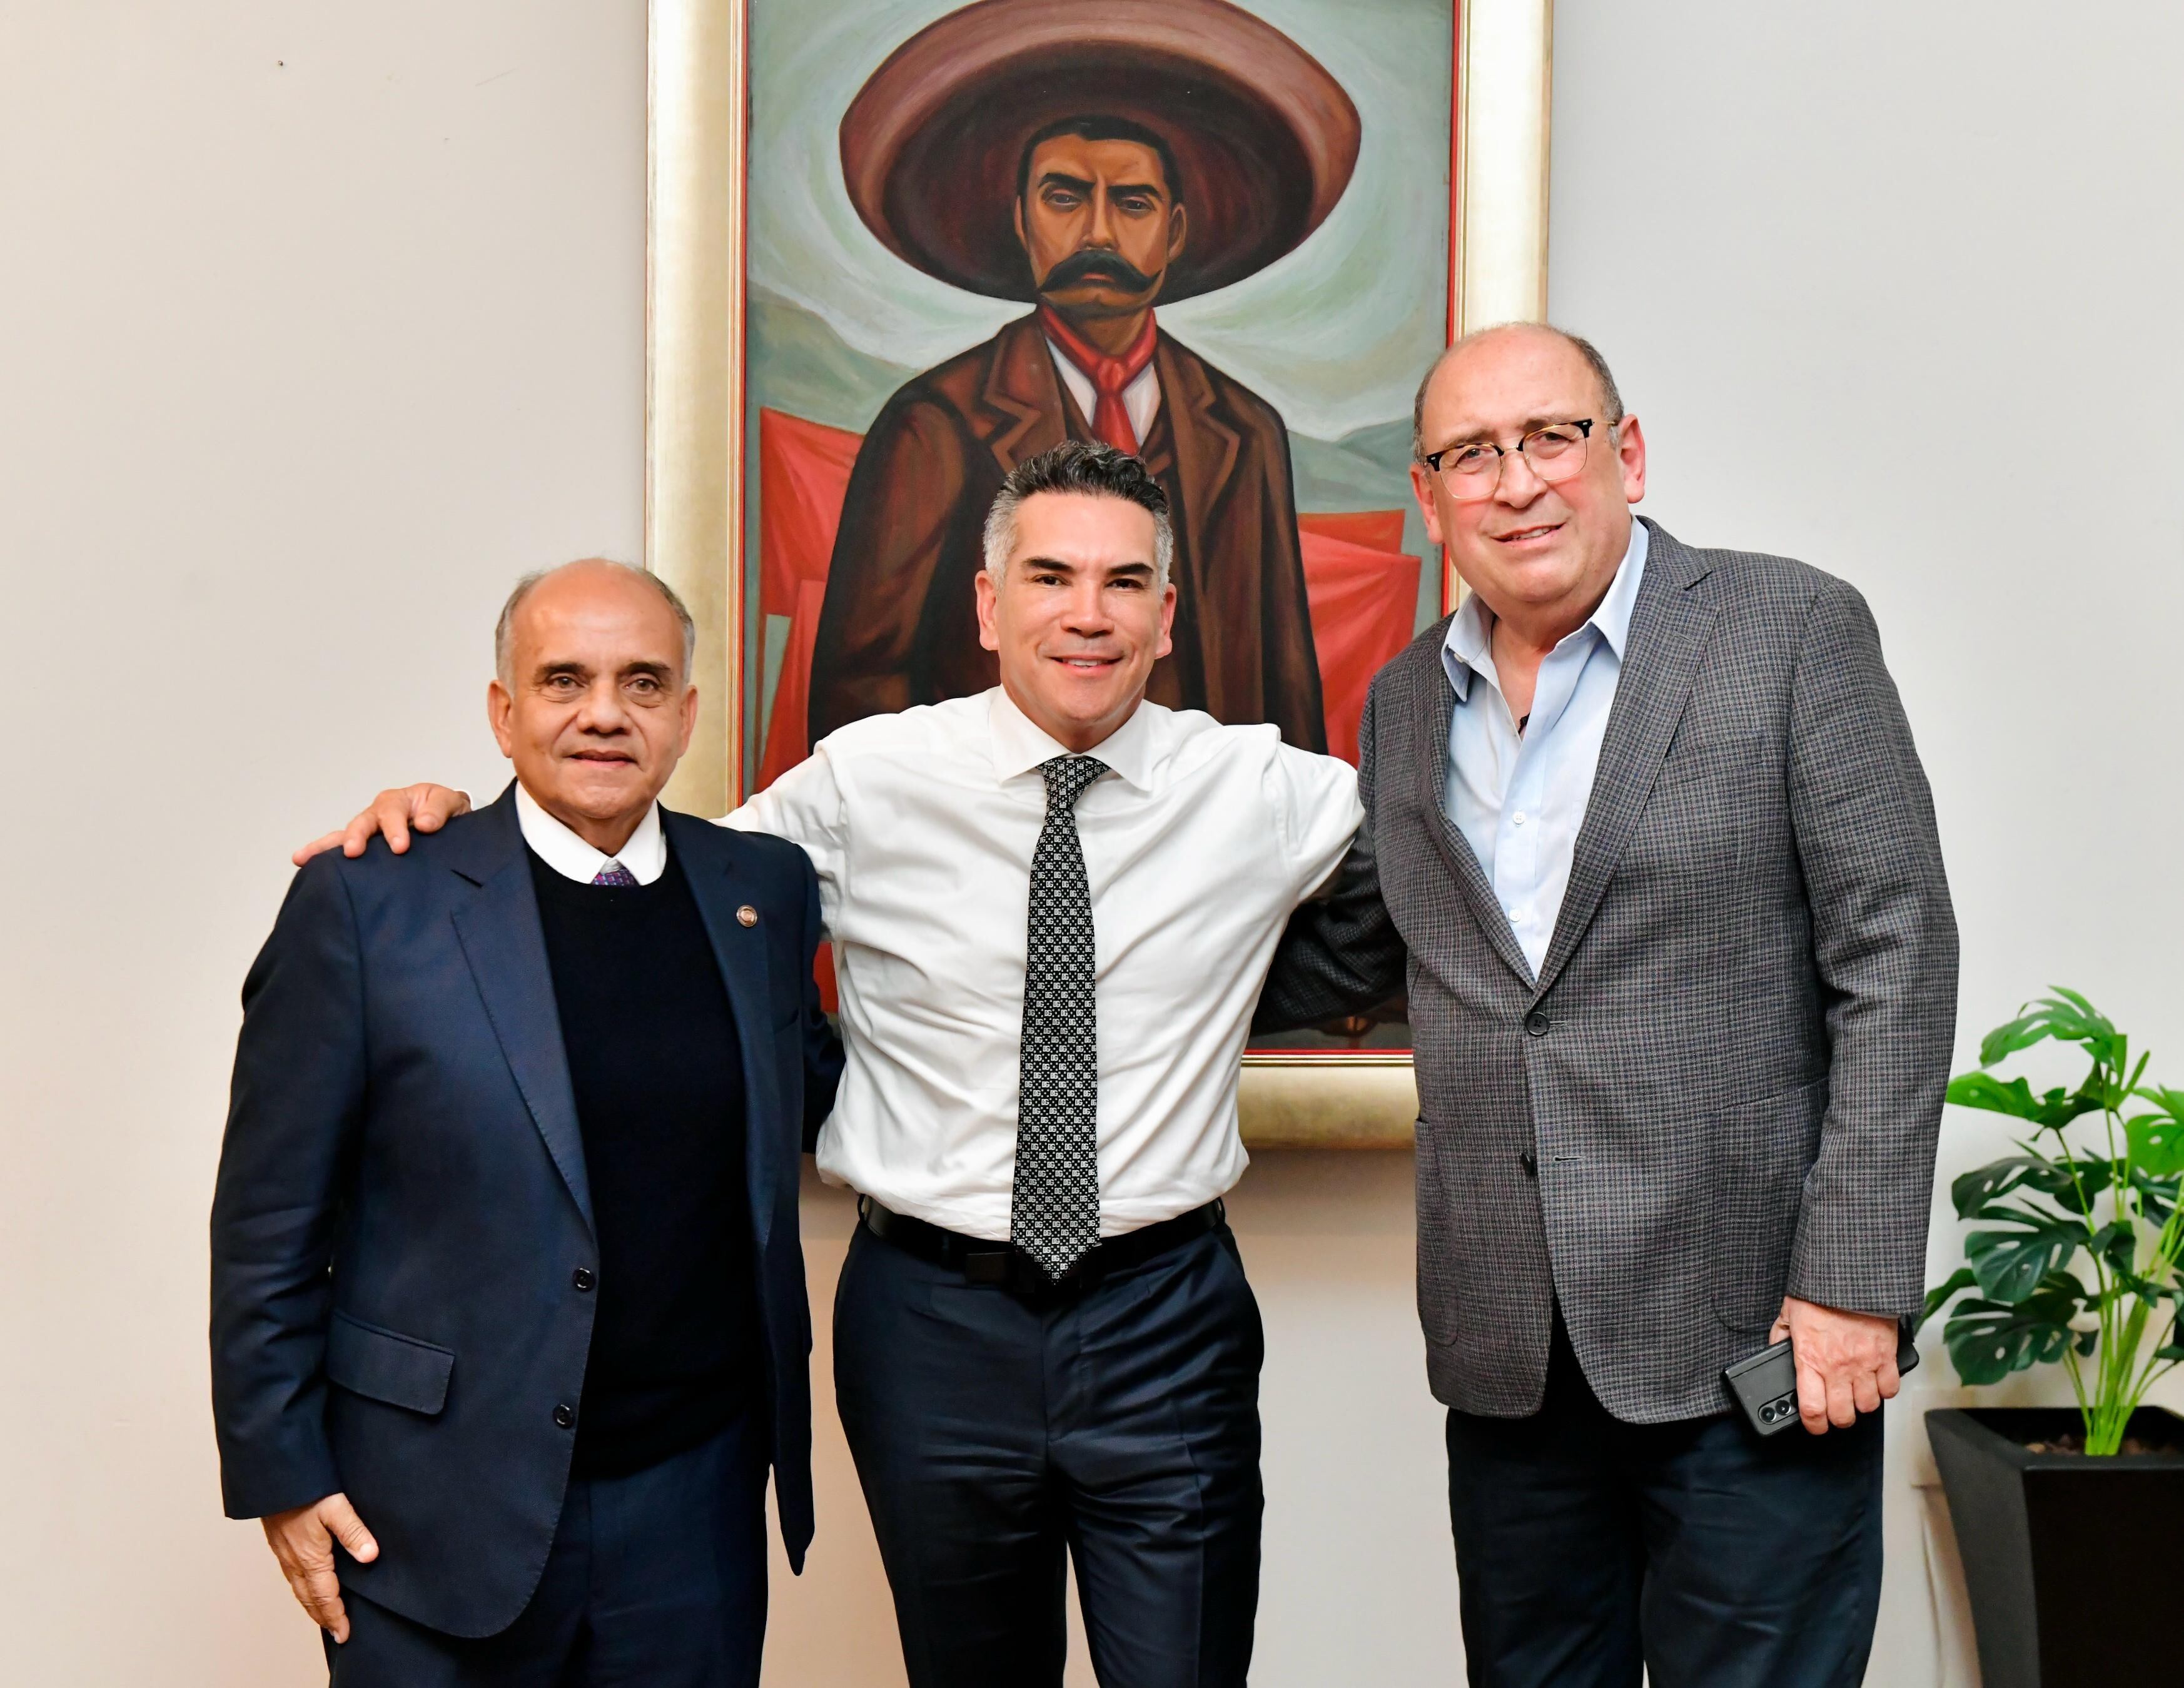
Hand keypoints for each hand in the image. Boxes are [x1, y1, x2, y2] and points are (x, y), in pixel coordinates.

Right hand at [261, 1492, 379, 1642]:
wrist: (274, 1479)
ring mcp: (284, 1554)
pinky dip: (301, 1589)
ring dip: (311, 1605)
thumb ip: (354, 1531)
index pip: (324, 1596)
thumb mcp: (336, 1507)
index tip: (344, 1634)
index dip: (335, 1616)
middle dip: (323, 1617)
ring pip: (298, 1589)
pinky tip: (306, 1586)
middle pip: (309, 1598)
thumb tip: (370, 1556)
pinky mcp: (279, 1544)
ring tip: (323, 1616)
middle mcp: (294, 1561)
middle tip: (336, 1632)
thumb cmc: (305, 1490)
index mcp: (310, 1558)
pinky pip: (291, 1576)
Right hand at [293, 784, 470, 865]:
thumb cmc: (445, 810)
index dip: (395, 828)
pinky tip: (304, 865)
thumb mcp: (450, 803)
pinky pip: (342, 852)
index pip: (392, 812)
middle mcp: (378, 815)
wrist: (450, 823)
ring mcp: (370, 834)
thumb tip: (424, 824)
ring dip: (326, 847)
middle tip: (353, 852)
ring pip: (344, 837)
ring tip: (303, 857)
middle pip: (362, 823)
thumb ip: (440, 810)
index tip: (401, 846)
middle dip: (356, 836)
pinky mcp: (368, 851)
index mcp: (398, 802)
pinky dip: (324, 857)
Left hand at [1771, 1296, 1901, 1434]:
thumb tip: (1774, 1352)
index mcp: (1810, 1360)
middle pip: (1842, 1415)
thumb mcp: (1788, 1314)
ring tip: (1855, 1395)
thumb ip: (1781, 1337)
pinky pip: (1890, 1388)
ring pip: (1868, 1406)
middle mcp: (1838, 1368)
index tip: (1814, 1425)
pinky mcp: (1886, 1356)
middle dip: (1838, 1418)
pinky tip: (1876, 1382)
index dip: (1813, 1425)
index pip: (1811, 1410)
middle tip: (1836, 1411)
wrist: (1850, 1276)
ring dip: (1861, 1404)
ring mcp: (1864, 1364)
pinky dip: (1884, 1390)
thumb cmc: (1818, 1292)